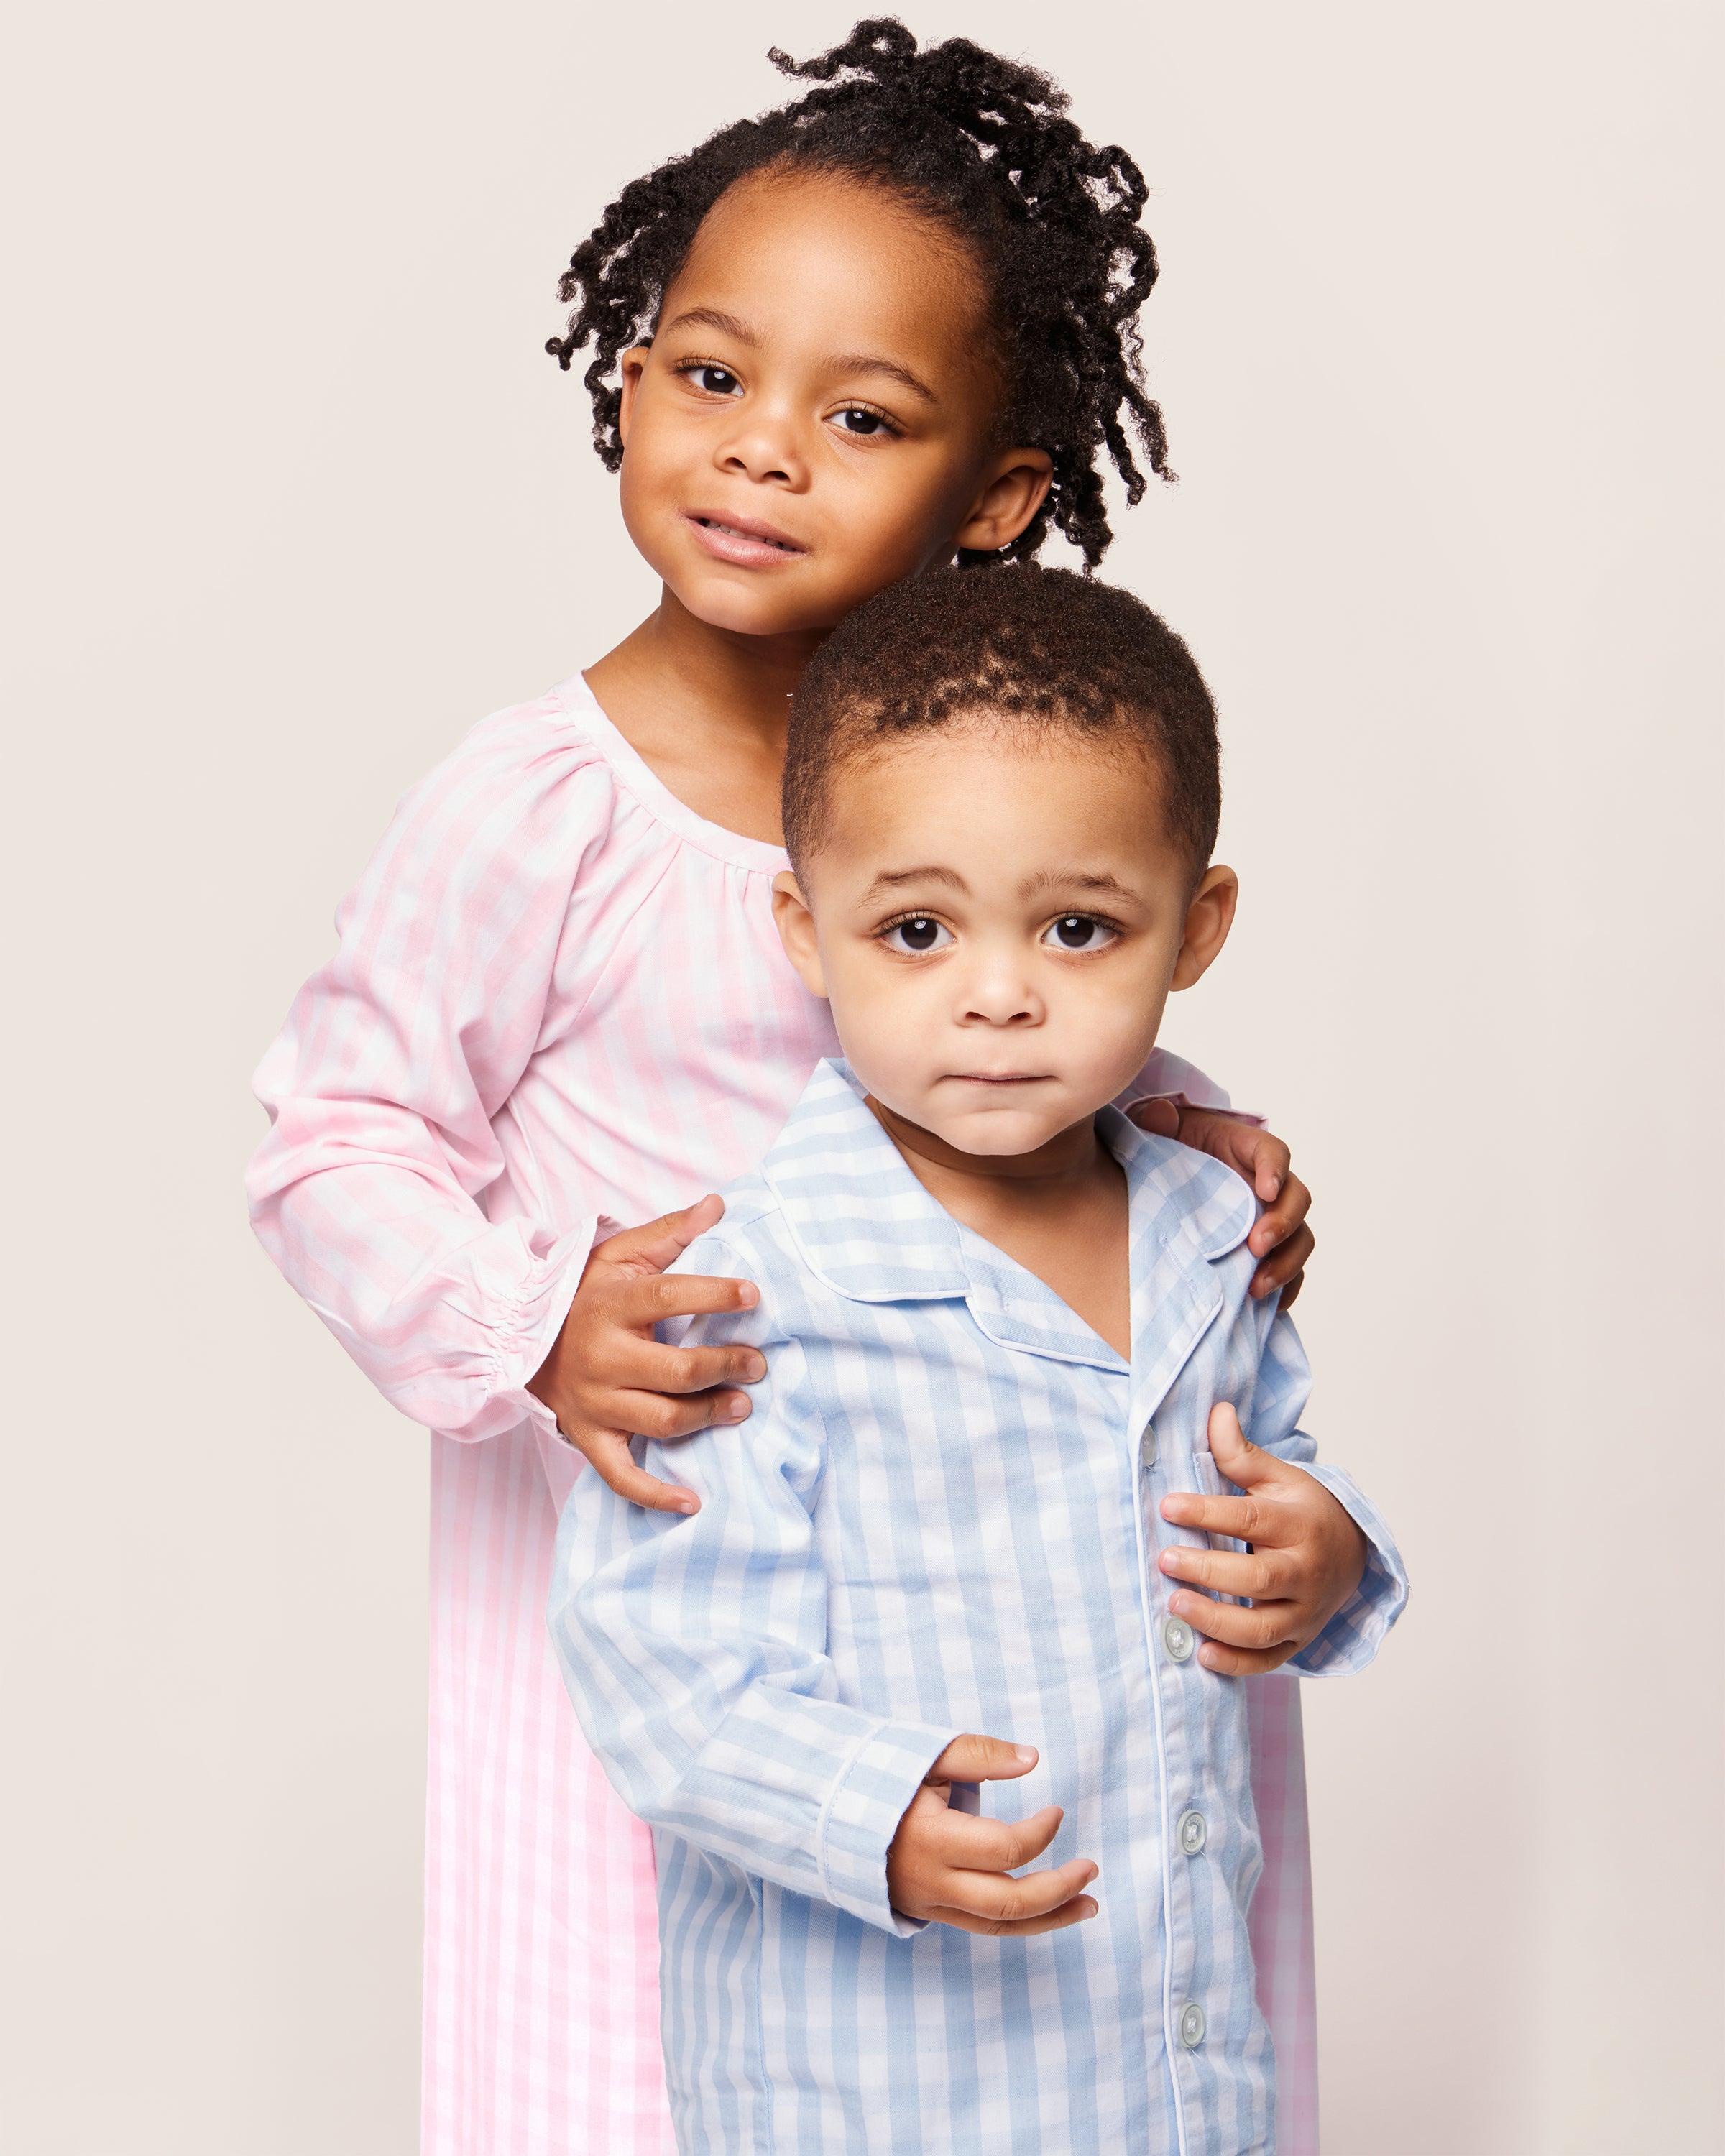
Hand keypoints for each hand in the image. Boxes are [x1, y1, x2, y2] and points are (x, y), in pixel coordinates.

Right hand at [526, 1196, 763, 1515]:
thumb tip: (719, 1204)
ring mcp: (594, 1403)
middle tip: (758, 1363)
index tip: (753, 1294)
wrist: (518, 1338)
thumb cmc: (582, 1294)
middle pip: (675, 1371)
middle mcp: (602, 1357)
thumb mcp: (618, 1255)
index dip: (714, 1296)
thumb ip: (670, 1232)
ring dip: (708, 1417)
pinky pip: (621, 1476)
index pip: (669, 1297)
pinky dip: (656, 1495)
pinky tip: (693, 1501)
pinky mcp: (588, 1437)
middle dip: (725, 1367)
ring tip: (742, 1405)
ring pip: (661, 1421)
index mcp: (611, 1306)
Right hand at [885, 1736, 1097, 1936]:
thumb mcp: (925, 1755)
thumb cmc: (880, 1777)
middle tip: (1091, 1868)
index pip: (1003, 1850)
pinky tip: (1049, 1912)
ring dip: (1051, 1918)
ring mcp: (931, 1903)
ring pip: (999, 1926)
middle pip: (1008, 1902)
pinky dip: (1021, 1922)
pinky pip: (983, 1927)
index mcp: (932, 1839)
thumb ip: (979, 1754)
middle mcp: (933, 1881)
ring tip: (1089, 1905)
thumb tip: (1032, 1757)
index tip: (1058, 1810)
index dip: (1040, 1832)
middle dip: (1059, 1888)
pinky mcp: (932, 1912)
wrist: (828, 1816)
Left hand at [1129, 1101, 1312, 1304]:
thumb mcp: (1160, 1135)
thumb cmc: (1167, 1154)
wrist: (1163, 1186)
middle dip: (1283, 1224)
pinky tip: (1268, 1305)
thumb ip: (1158, 1123)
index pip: (1273, 1153)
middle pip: (1297, 1200)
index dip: (1275, 1168)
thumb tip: (1159, 1114)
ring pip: (1299, 1240)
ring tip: (1257, 1286)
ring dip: (1286, 1263)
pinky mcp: (1267, 1252)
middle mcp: (1268, 1186)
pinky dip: (1286, 1288)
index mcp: (1246, 1150)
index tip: (1265, 1189)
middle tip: (1256, 1245)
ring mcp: (1271, 1220)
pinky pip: (1291, 1272)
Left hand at [1157, 1403, 1367, 1674]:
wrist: (1351, 1553)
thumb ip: (1242, 1453)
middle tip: (1166, 1559)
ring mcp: (1305, 1611)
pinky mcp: (1298, 1640)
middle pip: (1260, 1577)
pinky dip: (1236, 1663)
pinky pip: (1269, 1660)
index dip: (1208, 1511)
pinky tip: (1201, 1654)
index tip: (1168, 1505)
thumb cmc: (1301, 1510)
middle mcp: (1306, 1571)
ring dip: (1217, 1620)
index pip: (1252, 1518)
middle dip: (1210, 1571)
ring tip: (1175, 1604)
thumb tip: (1216, 1412)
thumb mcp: (1279, 1477)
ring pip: (1263, 1626)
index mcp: (1300, 1524)